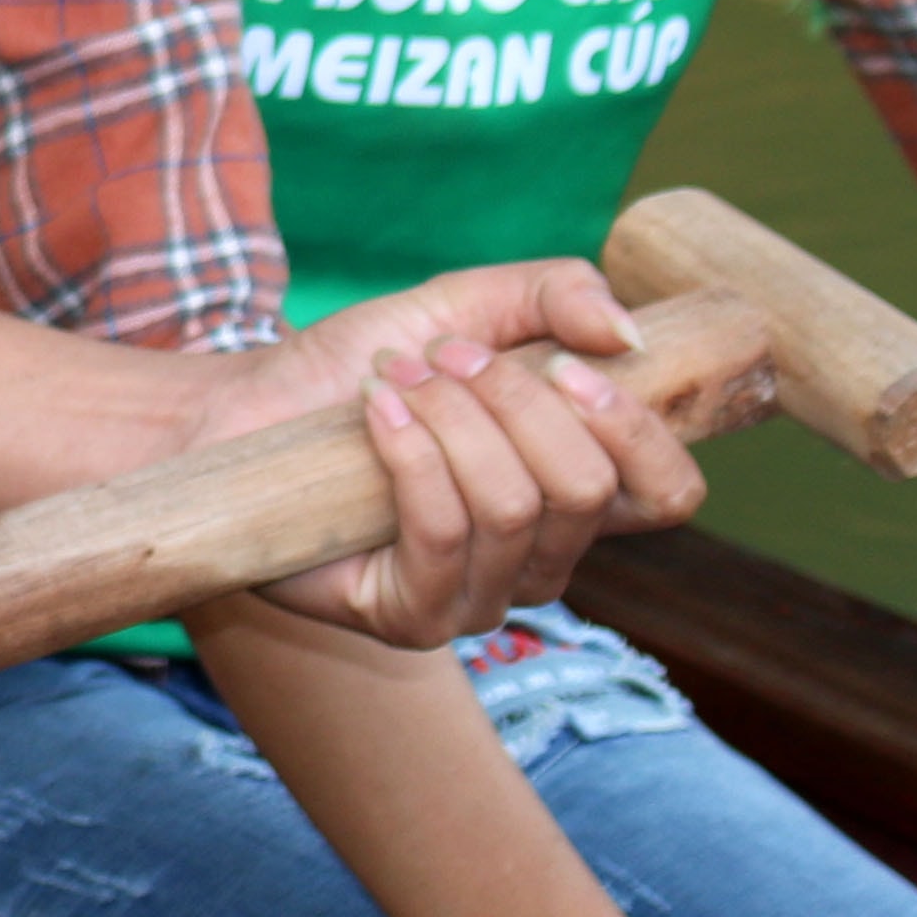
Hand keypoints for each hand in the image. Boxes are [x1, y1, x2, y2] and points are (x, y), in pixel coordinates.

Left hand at [183, 259, 702, 644]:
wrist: (249, 410)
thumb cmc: (365, 368)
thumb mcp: (460, 308)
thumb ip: (552, 295)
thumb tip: (627, 331)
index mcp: (574, 496)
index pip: (667, 493)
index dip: (635, 428)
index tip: (566, 364)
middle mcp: (540, 560)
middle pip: (583, 488)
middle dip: (510, 399)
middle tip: (438, 357)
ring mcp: (479, 600)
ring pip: (510, 506)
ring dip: (449, 417)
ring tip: (393, 378)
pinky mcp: (412, 621)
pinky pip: (441, 535)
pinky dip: (410, 454)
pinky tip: (375, 412)